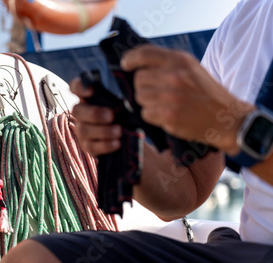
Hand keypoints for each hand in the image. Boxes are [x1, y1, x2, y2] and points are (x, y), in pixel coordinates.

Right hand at [69, 78, 121, 155]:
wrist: (130, 136)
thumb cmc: (124, 114)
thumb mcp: (123, 102)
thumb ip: (118, 95)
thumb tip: (124, 89)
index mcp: (88, 98)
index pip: (75, 87)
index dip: (79, 87)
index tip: (91, 90)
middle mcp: (81, 113)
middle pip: (77, 111)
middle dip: (94, 113)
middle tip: (111, 116)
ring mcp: (82, 131)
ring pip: (84, 130)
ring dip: (102, 131)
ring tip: (119, 131)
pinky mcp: (87, 146)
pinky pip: (91, 147)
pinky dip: (105, 145)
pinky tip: (117, 143)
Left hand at [121, 45, 254, 154]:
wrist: (226, 118)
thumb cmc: (206, 93)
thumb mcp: (191, 69)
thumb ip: (167, 64)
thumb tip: (137, 65)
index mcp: (179, 60)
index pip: (144, 54)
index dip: (130, 59)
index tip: (126, 64)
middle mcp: (174, 75)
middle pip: (138, 79)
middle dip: (143, 87)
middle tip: (157, 93)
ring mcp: (170, 96)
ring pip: (140, 97)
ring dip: (148, 102)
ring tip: (165, 104)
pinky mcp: (168, 115)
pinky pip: (146, 113)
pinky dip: (153, 116)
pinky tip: (167, 115)